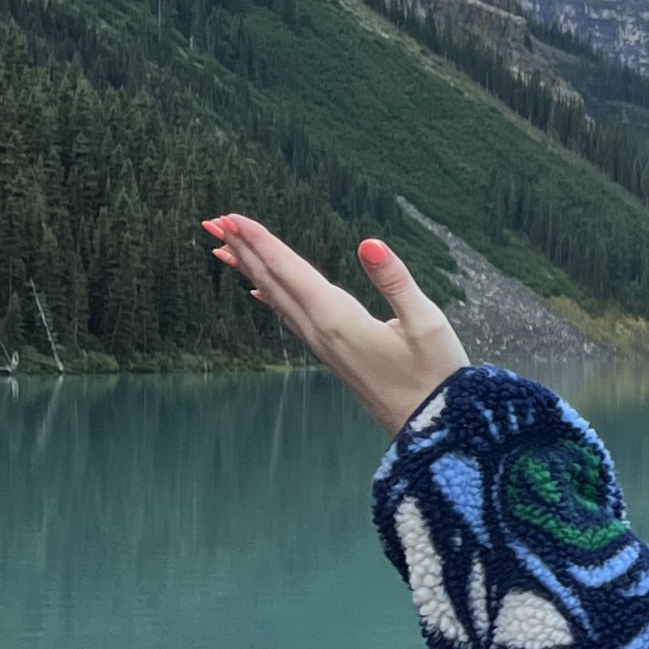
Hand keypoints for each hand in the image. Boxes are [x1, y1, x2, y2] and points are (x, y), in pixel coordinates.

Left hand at [203, 215, 469, 435]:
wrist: (432, 429)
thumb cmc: (436, 376)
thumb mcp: (427, 322)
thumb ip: (396, 279)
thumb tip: (368, 243)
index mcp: (339, 320)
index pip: (290, 271)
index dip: (261, 242)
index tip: (230, 218)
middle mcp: (321, 333)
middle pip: (273, 283)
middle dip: (244, 250)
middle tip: (213, 223)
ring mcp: (322, 346)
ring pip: (276, 299)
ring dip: (251, 270)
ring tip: (224, 249)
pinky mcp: (330, 355)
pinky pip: (288, 317)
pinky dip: (270, 296)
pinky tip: (260, 291)